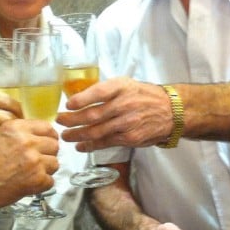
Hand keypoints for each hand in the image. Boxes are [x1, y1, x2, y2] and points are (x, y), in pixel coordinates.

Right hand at [0, 118, 58, 216]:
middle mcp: (27, 141)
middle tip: (38, 161)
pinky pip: (50, 181)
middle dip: (48, 154)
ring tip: (31, 174)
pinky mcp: (36, 179)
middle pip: (54, 145)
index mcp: (16, 128)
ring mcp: (34, 160)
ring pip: (55, 163)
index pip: (47, 127)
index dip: (48, 137)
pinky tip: (28, 185)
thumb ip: (17, 135)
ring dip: (46, 170)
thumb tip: (35, 138)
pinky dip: (42, 185)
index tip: (46, 142)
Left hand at [58, 77, 174, 150]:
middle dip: (72, 119)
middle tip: (59, 121)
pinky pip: (105, 142)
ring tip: (65, 135)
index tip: (67, 104)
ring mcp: (127, 123)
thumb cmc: (143, 95)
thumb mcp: (126, 84)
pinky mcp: (129, 138)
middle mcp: (124, 105)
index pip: (98, 92)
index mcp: (121, 87)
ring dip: (77, 134)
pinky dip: (90, 145)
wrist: (170, 111)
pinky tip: (80, 145)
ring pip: (96, 131)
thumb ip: (106, 91)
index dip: (81, 99)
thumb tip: (79, 98)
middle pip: (93, 114)